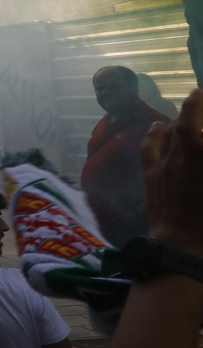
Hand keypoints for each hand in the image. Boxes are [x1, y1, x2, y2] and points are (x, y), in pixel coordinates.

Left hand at [141, 88, 202, 253]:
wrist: (184, 248)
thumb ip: (201, 158)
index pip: (197, 126)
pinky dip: (154, 133)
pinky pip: (150, 147)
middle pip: (189, 123)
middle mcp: (186, 155)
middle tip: (202, 98)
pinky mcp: (152, 176)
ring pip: (170, 132)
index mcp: (202, 156)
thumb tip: (198, 144)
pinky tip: (157, 124)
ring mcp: (166, 164)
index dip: (199, 106)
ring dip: (180, 118)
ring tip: (188, 111)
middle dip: (196, 108)